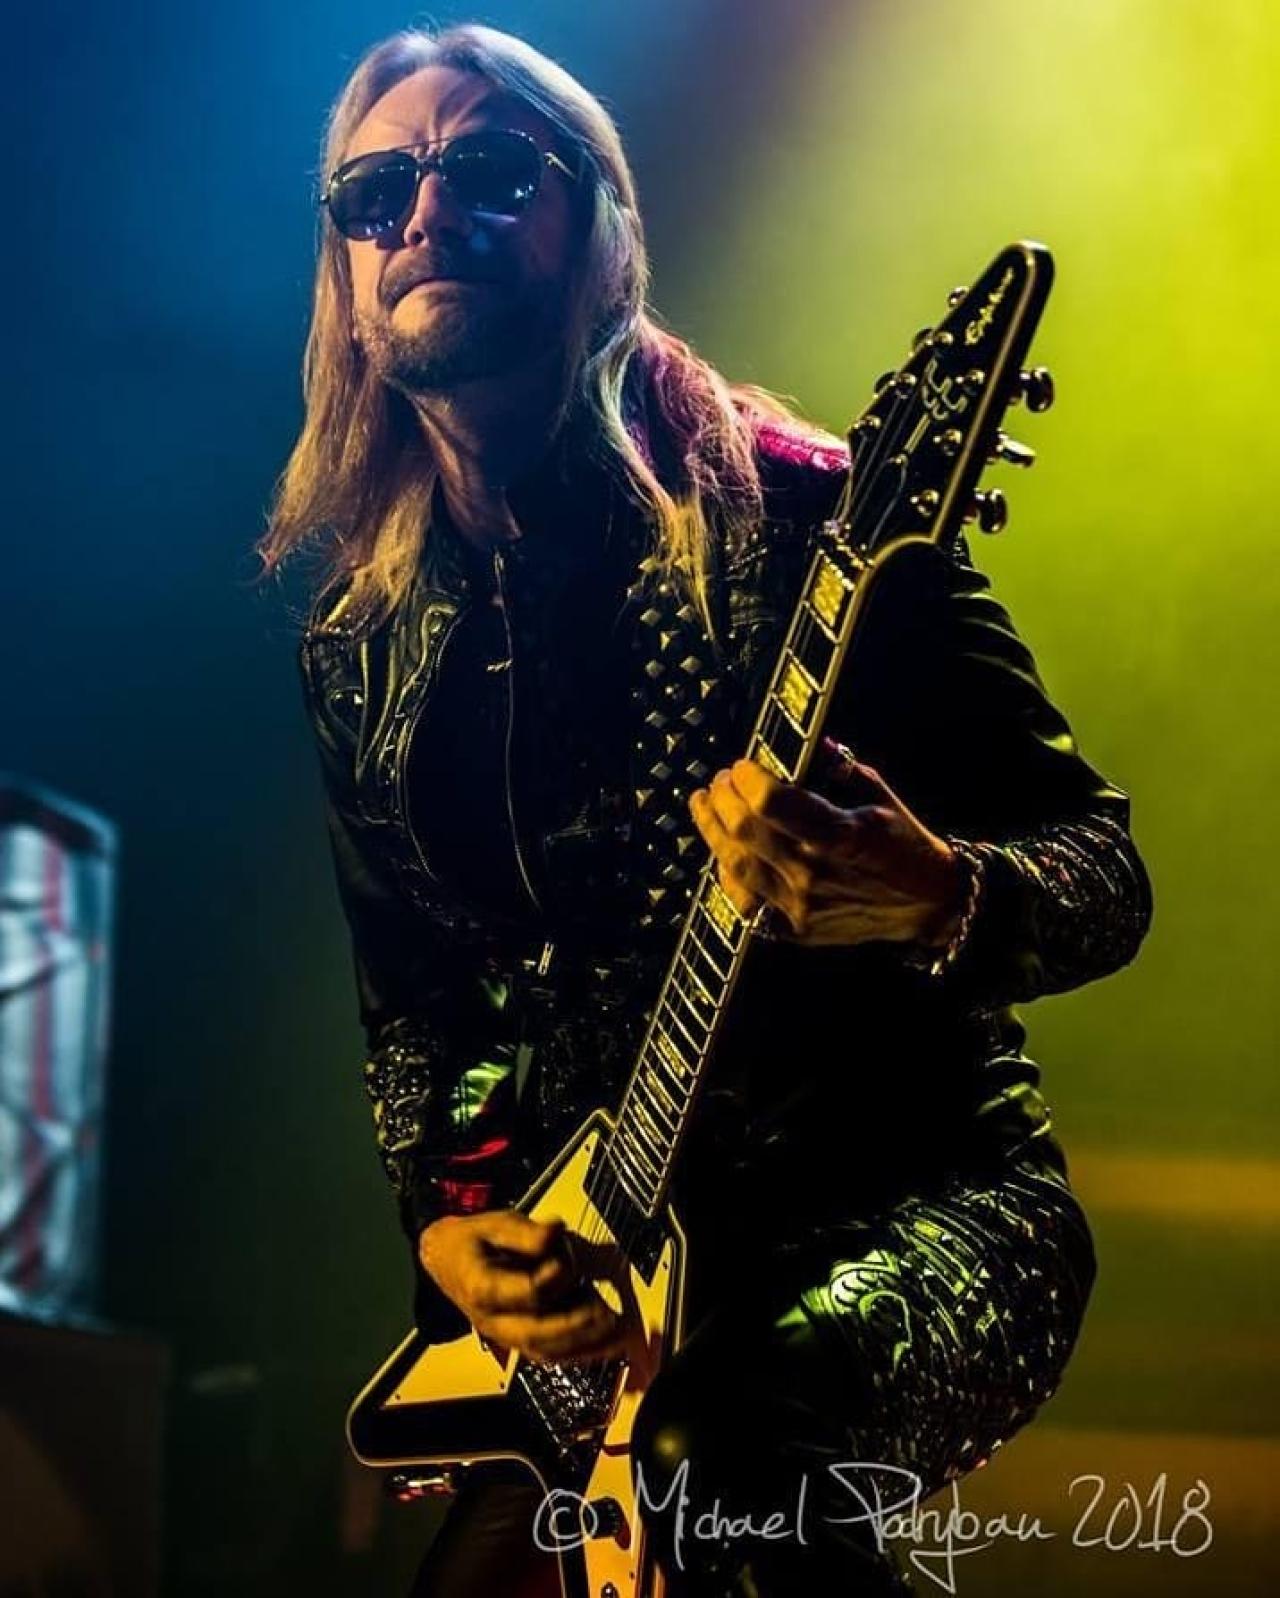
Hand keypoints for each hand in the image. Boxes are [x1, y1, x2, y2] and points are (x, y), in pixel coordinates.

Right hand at [419, 1210, 626, 1365]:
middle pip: (535, 1333)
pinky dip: (578, 1353)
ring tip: (613, 1331)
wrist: (447, 1261)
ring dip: (583, 1345)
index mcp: (482, 1288)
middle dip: (575, 1325)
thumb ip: (525, 1232)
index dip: (553, 1277)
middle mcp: (492, 1319)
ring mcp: (504, 1334)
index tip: (567, 1260)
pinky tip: (603, 1344)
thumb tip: (554, 1232)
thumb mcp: (494, 1223)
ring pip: (544, 1351)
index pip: (526, 1292)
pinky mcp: (517, 1340)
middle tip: (604, 1311)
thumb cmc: (471, 1242)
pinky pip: (548, 1355)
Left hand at [688, 743, 964, 947]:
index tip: (741, 766)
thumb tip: (810, 742)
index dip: (746, 779)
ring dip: (712, 831)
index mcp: (842, 834)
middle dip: (722, 799)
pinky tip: (723, 853)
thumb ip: (839, 767)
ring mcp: (802, 906)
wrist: (927, 903)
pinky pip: (745, 904)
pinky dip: (727, 876)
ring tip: (705, 807)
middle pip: (744, 830)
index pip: (771, 802)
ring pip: (735, 866)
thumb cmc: (903, 844)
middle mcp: (816, 872)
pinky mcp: (795, 930)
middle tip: (719, 782)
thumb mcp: (879, 796)